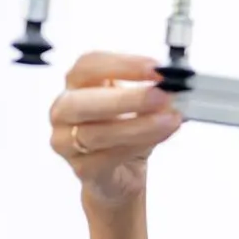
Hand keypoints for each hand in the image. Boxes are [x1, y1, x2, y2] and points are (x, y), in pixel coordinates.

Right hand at [48, 52, 181, 210]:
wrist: (121, 174)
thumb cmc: (126, 131)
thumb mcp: (141, 104)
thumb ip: (154, 93)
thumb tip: (175, 87)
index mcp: (77, 84)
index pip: (89, 65)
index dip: (122, 64)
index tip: (156, 68)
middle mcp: (64, 110)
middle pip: (82, 101)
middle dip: (126, 98)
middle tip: (161, 95)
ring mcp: (66, 142)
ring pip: (96, 134)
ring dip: (138, 125)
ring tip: (169, 120)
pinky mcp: (81, 170)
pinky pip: (106, 158)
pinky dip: (136, 146)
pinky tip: (158, 138)